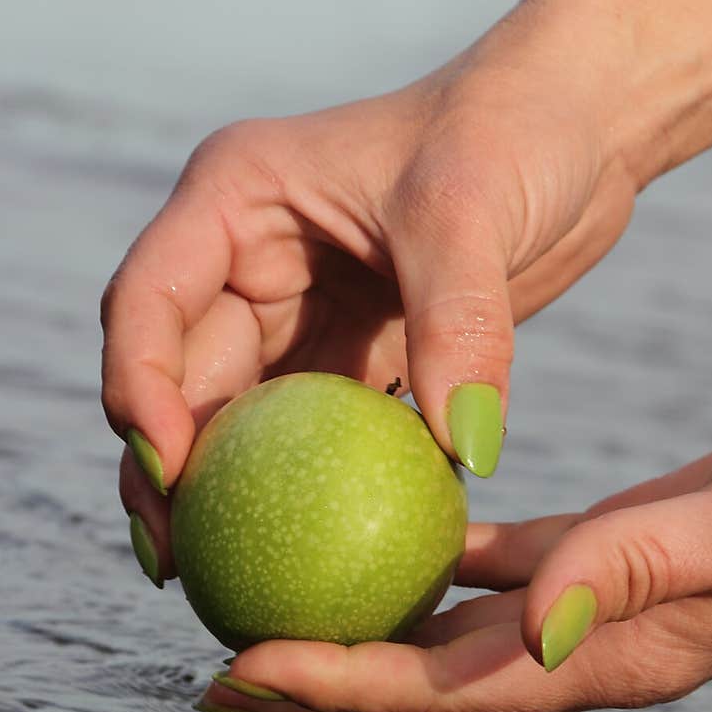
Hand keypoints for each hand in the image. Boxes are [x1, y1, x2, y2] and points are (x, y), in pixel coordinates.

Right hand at [101, 24, 635, 580]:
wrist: (574, 128)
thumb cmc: (514, 131)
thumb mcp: (473, 212)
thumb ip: (460, 327)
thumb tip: (464, 453)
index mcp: (235, 199)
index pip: (149, 302)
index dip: (137, 389)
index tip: (169, 471)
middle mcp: (245, 256)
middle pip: (173, 376)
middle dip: (163, 471)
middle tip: (178, 565)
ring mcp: (292, 308)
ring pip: (230, 417)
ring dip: (219, 496)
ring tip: (217, 583)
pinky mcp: (347, 350)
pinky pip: (307, 434)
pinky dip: (298, 490)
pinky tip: (306, 553)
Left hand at [206, 400, 711, 711]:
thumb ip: (636, 570)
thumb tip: (529, 626)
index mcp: (599, 660)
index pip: (440, 690)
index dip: (339, 689)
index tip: (244, 669)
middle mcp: (576, 652)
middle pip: (419, 690)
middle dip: (318, 691)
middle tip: (217, 672)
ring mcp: (581, 613)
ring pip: (442, 637)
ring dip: (357, 635)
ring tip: (271, 615)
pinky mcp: (593, 560)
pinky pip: (488, 571)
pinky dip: (428, 562)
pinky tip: (382, 532)